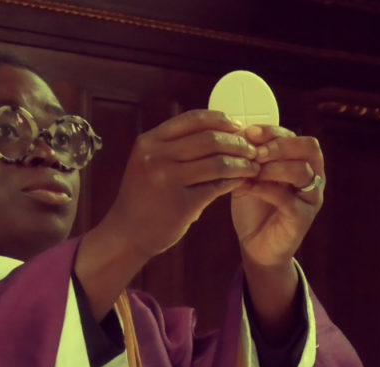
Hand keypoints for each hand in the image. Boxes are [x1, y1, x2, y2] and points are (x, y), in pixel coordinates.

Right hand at [99, 110, 260, 258]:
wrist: (126, 235)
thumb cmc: (142, 198)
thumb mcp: (149, 163)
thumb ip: (174, 147)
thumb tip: (218, 131)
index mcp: (149, 142)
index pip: (193, 119)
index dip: (220, 120)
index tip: (238, 126)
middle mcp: (156, 157)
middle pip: (209, 139)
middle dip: (237, 143)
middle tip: (252, 149)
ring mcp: (167, 180)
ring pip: (217, 162)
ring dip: (241, 163)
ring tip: (253, 166)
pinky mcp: (181, 204)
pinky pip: (216, 187)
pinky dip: (234, 182)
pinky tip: (242, 181)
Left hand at [231, 125, 324, 267]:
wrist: (255, 245)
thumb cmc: (254, 207)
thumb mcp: (250, 176)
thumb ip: (248, 158)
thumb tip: (236, 134)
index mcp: (302, 162)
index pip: (296, 136)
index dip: (273, 132)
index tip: (249, 133)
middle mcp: (313, 177)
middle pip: (309, 148)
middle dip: (279, 146)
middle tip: (254, 153)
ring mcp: (311, 198)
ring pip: (302, 171)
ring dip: (273, 168)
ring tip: (250, 171)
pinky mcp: (302, 218)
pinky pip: (288, 199)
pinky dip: (265, 190)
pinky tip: (247, 188)